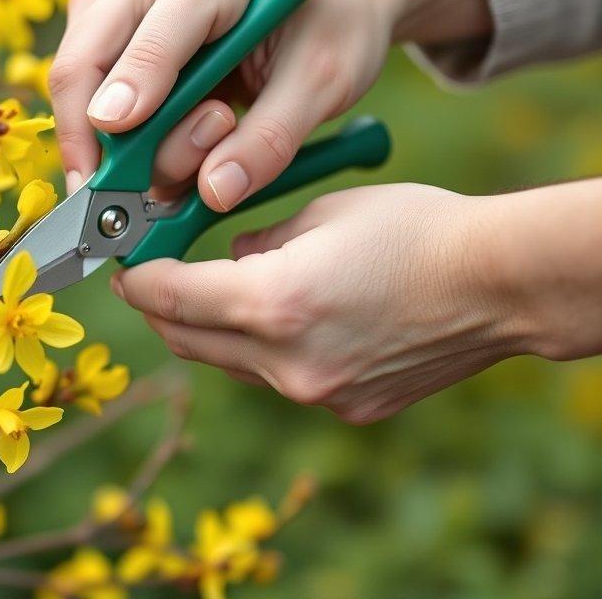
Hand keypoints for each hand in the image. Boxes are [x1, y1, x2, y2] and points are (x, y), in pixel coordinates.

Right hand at [49, 0, 491, 210]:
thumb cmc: (327, 32)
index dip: (129, 105)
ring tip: (182, 162)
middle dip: (103, 141)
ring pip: (74, 86)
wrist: (325, 2)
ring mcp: (117, 5)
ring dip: (113, 145)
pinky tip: (147, 158)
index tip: (113, 162)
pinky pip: (81, 97)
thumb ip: (271, 138)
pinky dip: (104, 142)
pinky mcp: (105, 34)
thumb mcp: (326, 82)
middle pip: (83, 65)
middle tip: (135, 196)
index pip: (151, 45)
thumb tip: (212, 193)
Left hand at [110, 183, 538, 423]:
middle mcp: (286, 362)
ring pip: (232, 363)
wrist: (498, 285)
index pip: (169, 299)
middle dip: (159, 309)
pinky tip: (285, 316)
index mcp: (274, 303)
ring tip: (216, 291)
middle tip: (149, 279)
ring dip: (211, 331)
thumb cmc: (415, 229)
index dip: (135, 281)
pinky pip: (279, 377)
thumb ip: (259, 242)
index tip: (120, 267)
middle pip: (187, 341)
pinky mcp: (346, 405)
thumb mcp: (322, 213)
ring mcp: (316, 391)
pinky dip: (263, 349)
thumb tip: (229, 261)